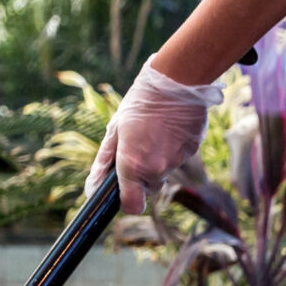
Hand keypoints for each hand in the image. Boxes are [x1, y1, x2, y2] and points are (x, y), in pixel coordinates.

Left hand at [88, 60, 222, 213]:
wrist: (176, 80)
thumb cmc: (140, 103)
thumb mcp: (115, 130)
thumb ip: (104, 162)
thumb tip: (92, 187)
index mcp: (133, 166)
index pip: (132, 206)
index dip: (128, 202)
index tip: (125, 192)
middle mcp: (157, 168)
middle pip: (150, 187)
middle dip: (144, 175)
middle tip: (140, 147)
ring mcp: (177, 160)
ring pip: (166, 170)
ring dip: (160, 158)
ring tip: (156, 131)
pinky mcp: (193, 149)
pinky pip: (180, 156)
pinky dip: (175, 147)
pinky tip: (170, 127)